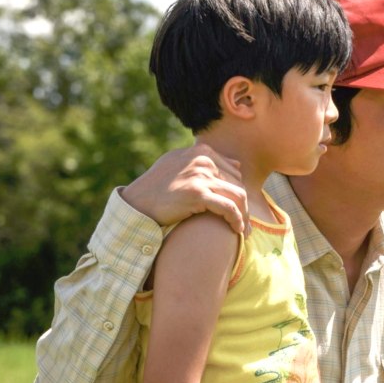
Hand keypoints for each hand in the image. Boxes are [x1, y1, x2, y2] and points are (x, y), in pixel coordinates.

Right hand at [120, 144, 249, 234]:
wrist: (136, 203)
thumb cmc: (158, 188)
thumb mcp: (180, 165)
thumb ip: (204, 163)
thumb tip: (235, 165)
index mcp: (201, 152)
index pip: (234, 172)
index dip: (239, 193)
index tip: (242, 210)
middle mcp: (203, 160)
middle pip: (238, 184)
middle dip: (245, 207)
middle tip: (247, 225)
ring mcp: (200, 175)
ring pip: (238, 196)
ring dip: (245, 216)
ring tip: (244, 230)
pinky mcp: (197, 193)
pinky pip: (228, 208)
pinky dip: (237, 220)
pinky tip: (237, 231)